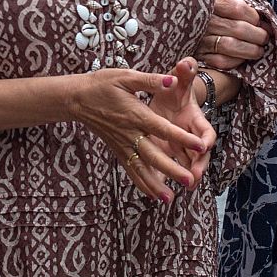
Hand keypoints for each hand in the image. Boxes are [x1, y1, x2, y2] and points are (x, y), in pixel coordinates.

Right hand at [69, 68, 206, 203]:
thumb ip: (150, 80)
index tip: (200, 146)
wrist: (77, 99)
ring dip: (155, 184)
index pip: (163, 129)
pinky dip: (142, 184)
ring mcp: (122, 144)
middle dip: (172, 169)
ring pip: (141, 168)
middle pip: (154, 155)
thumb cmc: (102, 84)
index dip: (182, 137)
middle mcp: (130, 133)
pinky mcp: (117, 150)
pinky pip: (130, 170)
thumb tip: (173, 80)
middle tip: (190, 181)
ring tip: (171, 199)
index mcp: (136, 114)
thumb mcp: (126, 76)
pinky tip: (153, 196)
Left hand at [143, 58, 216, 191]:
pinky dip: (162, 179)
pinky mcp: (167, 152)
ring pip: (184, 165)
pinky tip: (157, 193)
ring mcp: (179, 147)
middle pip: (199, 155)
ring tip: (182, 189)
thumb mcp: (178, 80)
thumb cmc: (174, 89)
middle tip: (195, 177)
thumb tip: (187, 62)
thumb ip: (183, 73)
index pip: (206, 131)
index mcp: (195, 119)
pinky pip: (166, 169)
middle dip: (198, 165)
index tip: (204, 145)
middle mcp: (190, 136)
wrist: (168, 99)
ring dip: (184, 177)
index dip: (206, 139)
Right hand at [195, 0, 268, 70]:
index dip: (253, 17)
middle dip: (257, 36)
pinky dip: (236, 61)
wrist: (187, 39)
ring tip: (258, 51)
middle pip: (237, 28)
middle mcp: (204, 22)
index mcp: (211, 5)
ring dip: (250, 50)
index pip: (237, 8)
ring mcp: (200, 40)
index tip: (260, 24)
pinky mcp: (200, 57)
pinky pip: (221, 61)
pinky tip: (242, 59)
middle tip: (264, 39)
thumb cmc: (216, 23)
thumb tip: (265, 26)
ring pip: (230, 45)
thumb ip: (242, 13)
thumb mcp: (224, 11)